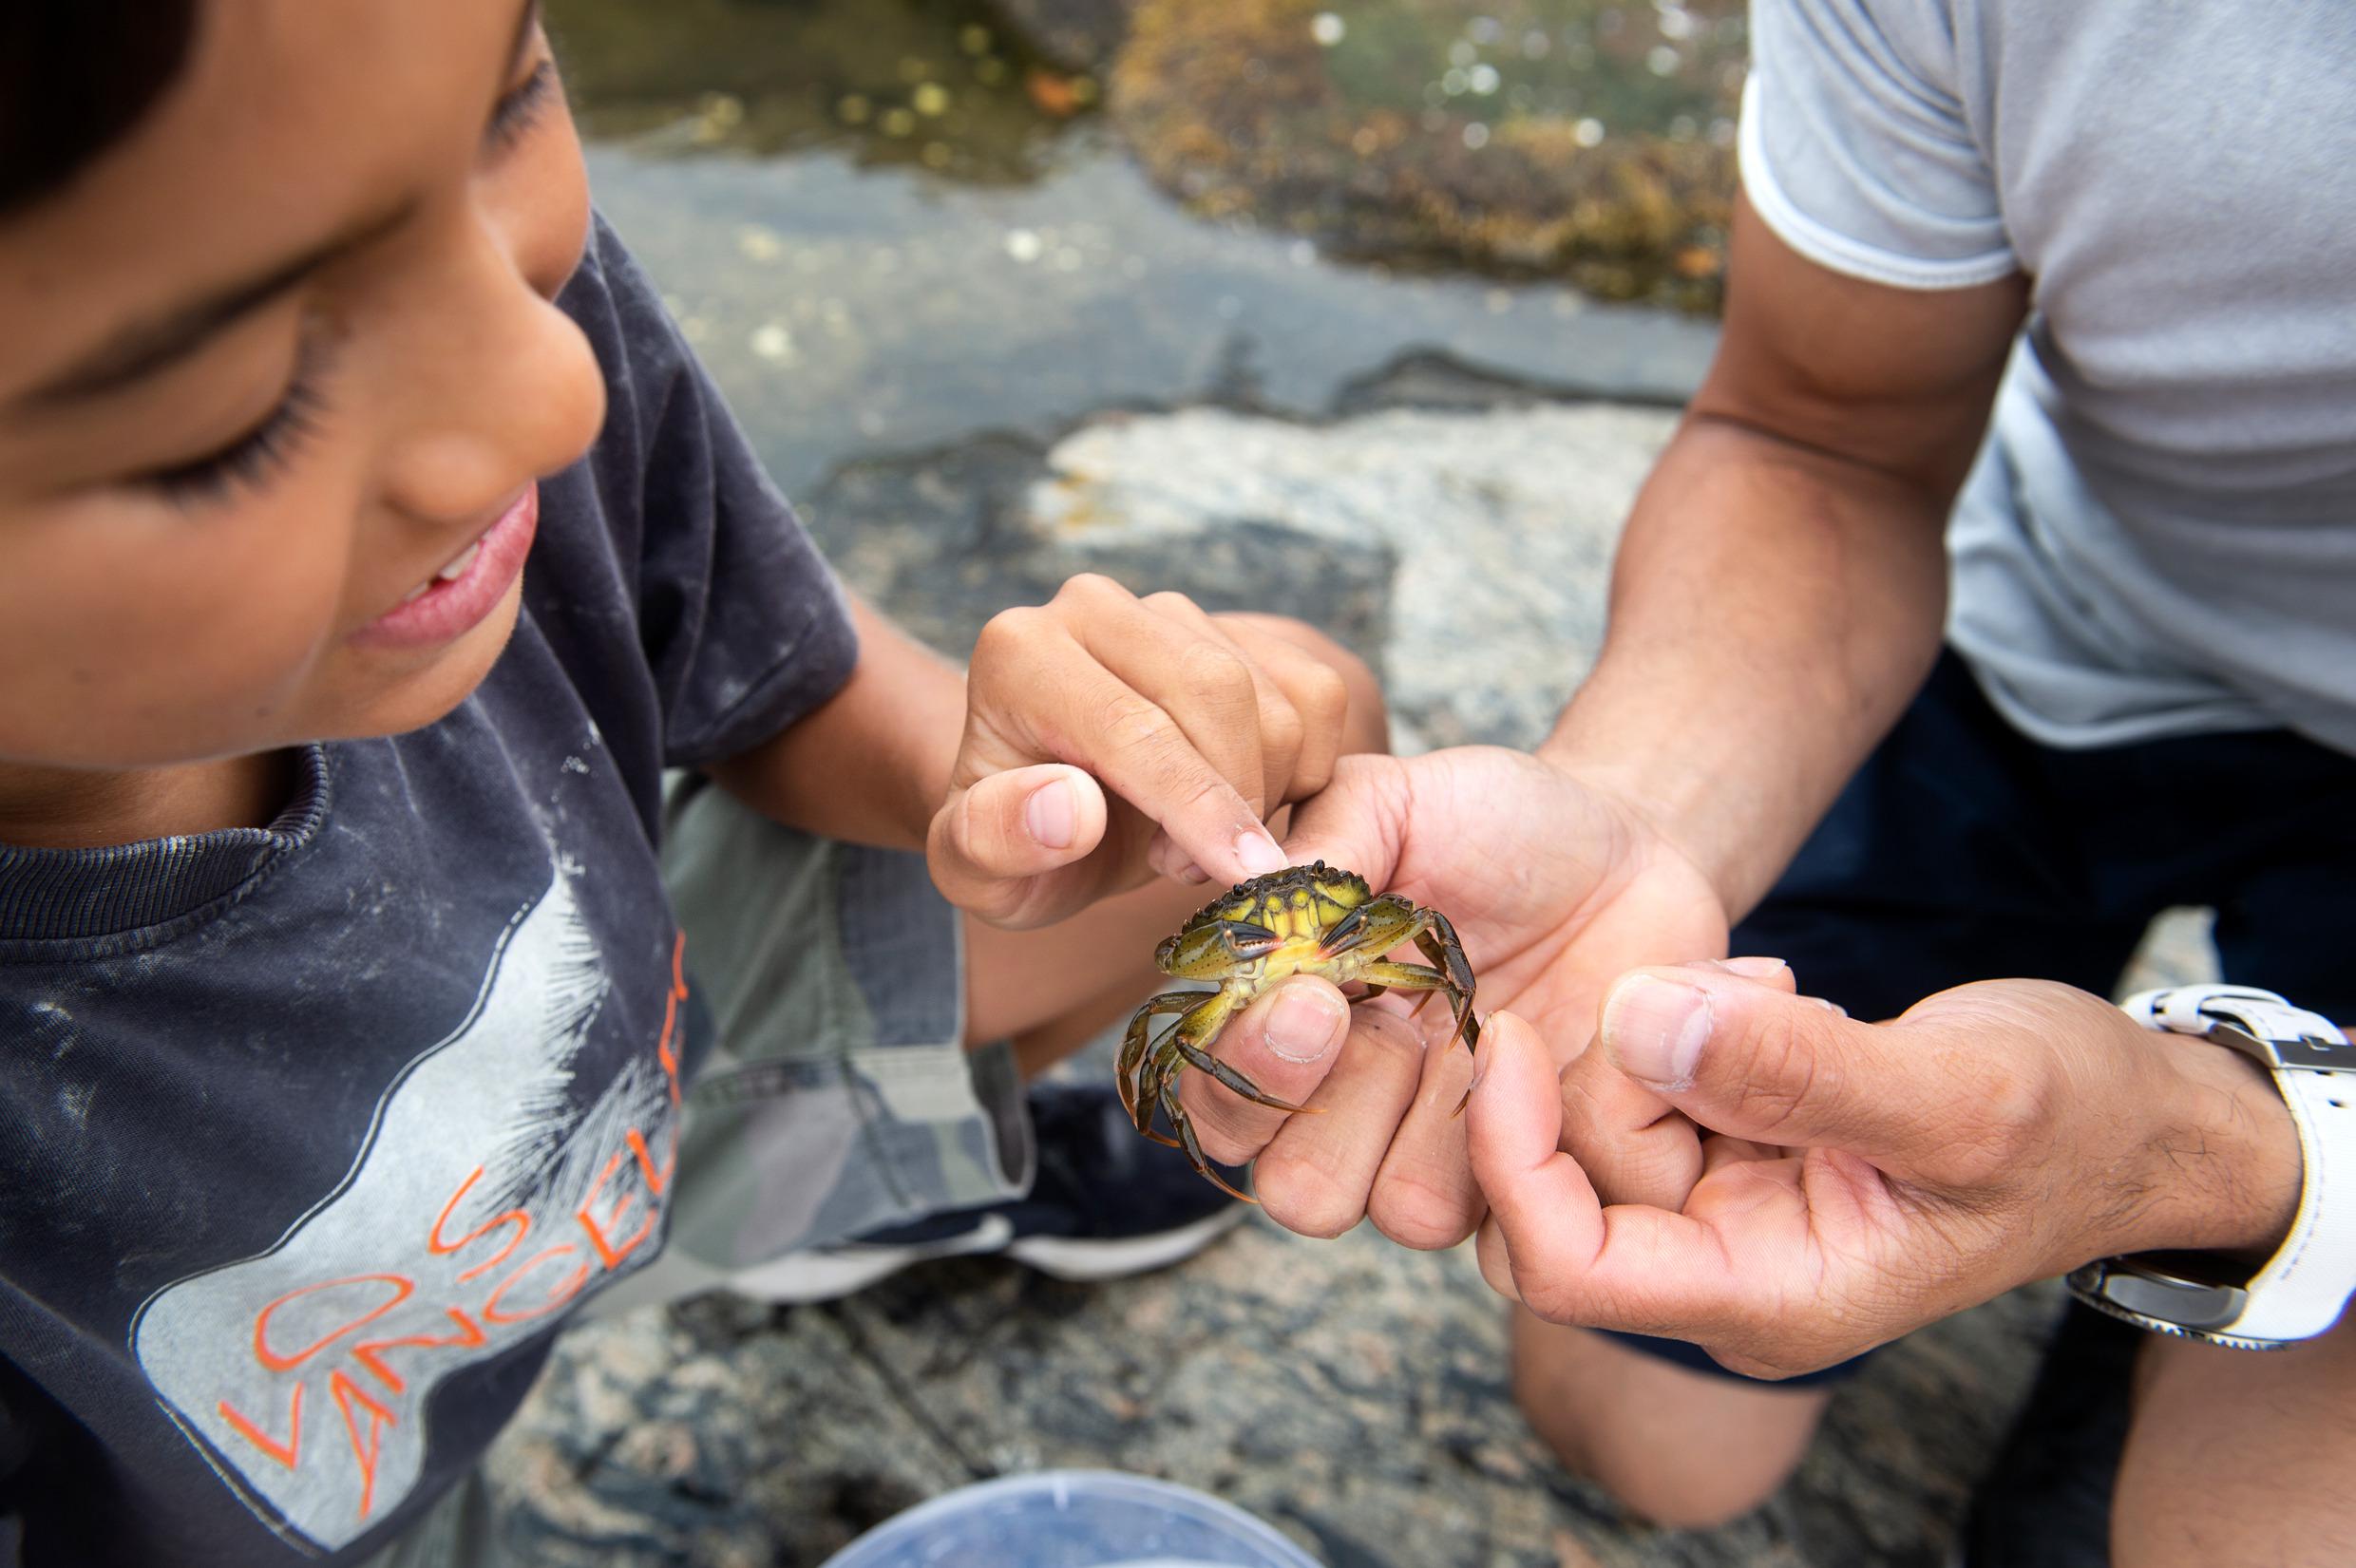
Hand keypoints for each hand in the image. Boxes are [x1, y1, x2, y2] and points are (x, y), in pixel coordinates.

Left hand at [929, 575, 1361, 926]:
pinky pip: (1314, 691)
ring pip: (1272, 696)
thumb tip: (1069, 806)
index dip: (1196, 806)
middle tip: (1193, 871)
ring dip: (1266, 790)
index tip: (1247, 873)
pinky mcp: (1233, 626)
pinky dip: (1306, 766)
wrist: (1055, 813)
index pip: (1130, 725)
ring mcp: (1168, 610)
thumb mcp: (978, 869)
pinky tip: (1246, 804)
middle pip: (1215, 690)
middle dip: (1233, 798)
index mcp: (1018, 653)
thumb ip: (997, 840)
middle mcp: (1090, 606)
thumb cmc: (1017, 847)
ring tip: (1198, 844)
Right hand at [1166, 745, 1732, 1246]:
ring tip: (1489, 1027)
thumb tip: (1213, 883)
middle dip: (1332, 1115)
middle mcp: (1359, 1107)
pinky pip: (1525, 1211)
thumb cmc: (1496, 822)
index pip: (1218, 1098)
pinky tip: (1549, 1049)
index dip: (1248, 1069)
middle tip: (1387, 1023)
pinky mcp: (1545, 1173)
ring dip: (1442, 1122)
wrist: (1631, 846)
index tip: (1313, 997)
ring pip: (1404, 1211)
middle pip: (1296, 1190)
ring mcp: (1452, 1147)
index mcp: (1295, 1028)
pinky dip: (1538, 1132)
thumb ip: (1309, 852)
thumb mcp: (1392, 803)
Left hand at [1467, 967, 2306, 1376]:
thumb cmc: (2078, 1123)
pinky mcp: (1733, 1151)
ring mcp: (1727, 1211)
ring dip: (1661, 1032)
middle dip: (1614, 1066)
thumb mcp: (1962, 1092)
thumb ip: (1802, 1070)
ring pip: (1601, 1119)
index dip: (1512, 1153)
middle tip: (1738, 983)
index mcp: (1769, 1299)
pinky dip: (1689, 1024)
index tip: (1513, 1033)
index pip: (1565, 1263)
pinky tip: (1778, 994)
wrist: (2136, 1119)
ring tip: (1778, 986)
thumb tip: (1641, 1022)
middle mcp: (1728, 1270)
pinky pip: (1651, 1084)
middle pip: (1568, 1176)